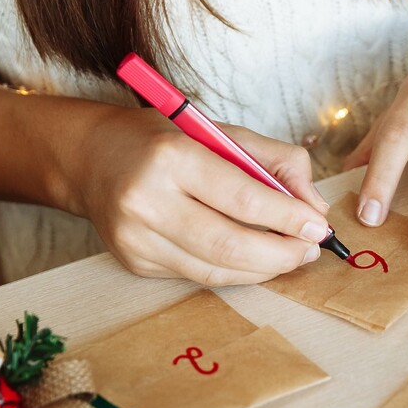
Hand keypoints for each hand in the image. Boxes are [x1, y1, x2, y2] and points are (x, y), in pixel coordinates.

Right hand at [61, 107, 329, 285]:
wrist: (90, 158)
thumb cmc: (164, 139)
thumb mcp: (220, 131)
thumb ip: (276, 160)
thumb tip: (314, 206)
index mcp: (170, 157)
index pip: (242, 198)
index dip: (286, 218)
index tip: (318, 226)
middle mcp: (147, 200)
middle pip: (229, 244)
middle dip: (281, 253)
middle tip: (311, 250)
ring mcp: (136, 238)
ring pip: (215, 270)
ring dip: (264, 269)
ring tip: (291, 256)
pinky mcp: (134, 263)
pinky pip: (198, 276)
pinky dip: (235, 272)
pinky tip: (256, 260)